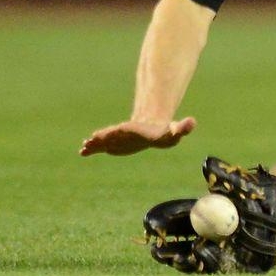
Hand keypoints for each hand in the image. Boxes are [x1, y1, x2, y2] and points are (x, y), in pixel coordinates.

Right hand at [79, 117, 195, 156]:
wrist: (152, 128)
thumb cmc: (165, 132)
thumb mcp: (175, 131)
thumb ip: (183, 127)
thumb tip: (193, 122)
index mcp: (137, 129)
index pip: (128, 129)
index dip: (122, 131)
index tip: (114, 130)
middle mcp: (124, 132)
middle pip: (113, 134)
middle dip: (104, 137)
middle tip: (92, 139)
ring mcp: (117, 138)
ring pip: (104, 140)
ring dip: (95, 143)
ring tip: (84, 147)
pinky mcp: (113, 144)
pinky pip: (101, 146)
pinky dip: (92, 149)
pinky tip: (83, 152)